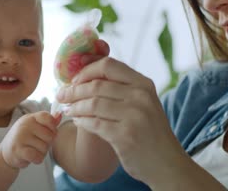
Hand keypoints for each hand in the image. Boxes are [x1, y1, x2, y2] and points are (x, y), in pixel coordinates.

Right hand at [0, 111, 60, 168]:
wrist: (6, 152)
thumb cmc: (24, 138)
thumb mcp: (35, 126)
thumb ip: (48, 122)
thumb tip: (60, 115)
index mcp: (30, 118)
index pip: (47, 117)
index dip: (53, 127)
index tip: (49, 132)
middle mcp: (25, 125)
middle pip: (50, 136)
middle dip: (47, 143)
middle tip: (38, 144)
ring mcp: (20, 137)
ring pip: (44, 147)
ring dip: (41, 153)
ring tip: (32, 150)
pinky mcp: (18, 150)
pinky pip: (37, 156)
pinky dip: (37, 159)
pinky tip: (31, 157)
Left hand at [56, 57, 186, 184]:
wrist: (166, 162)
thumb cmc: (150, 131)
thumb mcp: (144, 103)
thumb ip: (122, 88)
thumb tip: (86, 76)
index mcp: (144, 84)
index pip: (108, 65)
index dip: (86, 70)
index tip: (74, 79)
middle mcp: (140, 97)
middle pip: (96, 85)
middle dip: (74, 90)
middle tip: (61, 95)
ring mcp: (134, 116)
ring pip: (92, 104)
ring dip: (75, 106)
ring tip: (68, 109)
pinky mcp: (125, 136)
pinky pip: (94, 124)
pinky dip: (82, 121)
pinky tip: (77, 120)